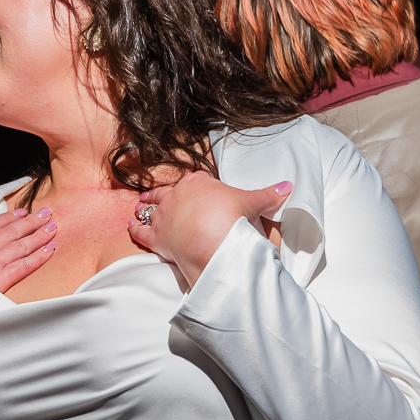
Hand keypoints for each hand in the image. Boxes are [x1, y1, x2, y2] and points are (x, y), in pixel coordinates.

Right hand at [0, 206, 58, 324]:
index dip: (7, 218)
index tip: (18, 212)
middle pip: (11, 230)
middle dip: (30, 221)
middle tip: (45, 213)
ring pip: (22, 243)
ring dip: (40, 233)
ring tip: (53, 225)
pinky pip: (25, 265)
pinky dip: (40, 256)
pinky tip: (50, 249)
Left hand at [129, 173, 291, 286]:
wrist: (214, 238)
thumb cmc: (231, 217)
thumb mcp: (252, 202)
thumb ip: (268, 194)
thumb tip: (288, 186)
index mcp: (198, 184)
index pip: (194, 181)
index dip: (192, 185)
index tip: (190, 188)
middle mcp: (177, 196)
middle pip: (166, 192)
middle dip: (160, 193)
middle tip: (153, 194)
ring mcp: (164, 215)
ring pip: (150, 209)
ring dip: (144, 208)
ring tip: (139, 207)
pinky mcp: (155, 236)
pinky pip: (140, 231)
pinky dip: (134, 228)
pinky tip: (130, 226)